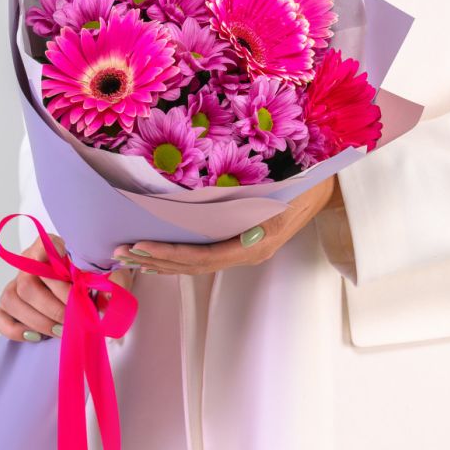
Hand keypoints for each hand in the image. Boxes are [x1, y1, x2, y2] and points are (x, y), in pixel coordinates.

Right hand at [0, 233, 132, 341]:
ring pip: (10, 298)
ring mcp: (15, 282)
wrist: (90, 291)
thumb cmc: (98, 278)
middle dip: (52, 307)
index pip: (44, 246)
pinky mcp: (9, 305)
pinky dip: (15, 330)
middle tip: (74, 319)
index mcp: (52, 246)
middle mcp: (29, 261)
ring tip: (61, 331)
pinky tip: (37, 337)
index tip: (78, 286)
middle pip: (27, 282)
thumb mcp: (111, 275)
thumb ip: (113, 283)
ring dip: (38, 320)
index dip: (59, 272)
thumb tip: (107, 299)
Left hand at [113, 176, 337, 274]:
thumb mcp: (285, 191)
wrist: (328, 188)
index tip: (140, 246)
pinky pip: (207, 258)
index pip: (203, 257)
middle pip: (195, 266)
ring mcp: (247, 252)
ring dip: (163, 263)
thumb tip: (229, 221)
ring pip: (198, 266)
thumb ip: (257, 208)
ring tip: (132, 258)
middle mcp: (248, 253)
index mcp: (255, 243)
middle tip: (121, 252)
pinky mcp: (244, 246)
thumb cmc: (305, 183)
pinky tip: (161, 257)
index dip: (170, 255)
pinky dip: (180, 259)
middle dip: (156, 260)